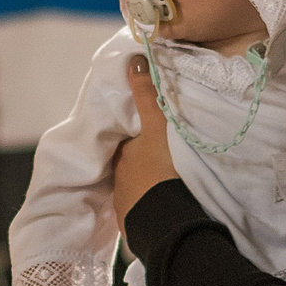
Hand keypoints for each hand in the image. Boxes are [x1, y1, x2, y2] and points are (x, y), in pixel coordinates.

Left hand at [112, 56, 182, 224]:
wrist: (166, 223)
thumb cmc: (161, 171)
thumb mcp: (158, 129)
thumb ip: (147, 97)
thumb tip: (135, 60)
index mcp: (123, 156)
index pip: (129, 142)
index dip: (140, 138)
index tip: (154, 136)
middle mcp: (118, 179)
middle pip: (132, 165)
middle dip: (143, 163)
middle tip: (163, 161)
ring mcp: (125, 205)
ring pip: (136, 189)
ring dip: (148, 186)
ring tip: (166, 185)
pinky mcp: (134, 225)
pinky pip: (143, 211)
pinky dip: (151, 207)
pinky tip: (164, 207)